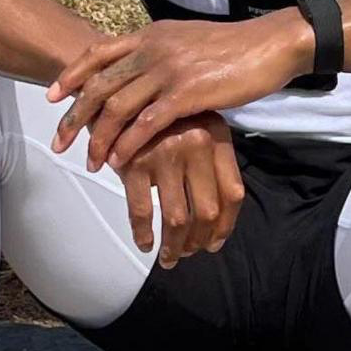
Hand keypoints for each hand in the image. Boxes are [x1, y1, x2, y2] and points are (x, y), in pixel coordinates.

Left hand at [48, 12, 311, 171]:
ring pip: (117, 107)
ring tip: (90, 161)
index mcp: (150, 35)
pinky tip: (120, 161)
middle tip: (59, 142)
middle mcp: (152, 49)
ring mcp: (168, 70)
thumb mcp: (186, 40)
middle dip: (74, 116)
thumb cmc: (232, 47)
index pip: (98, 53)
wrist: (269, 45)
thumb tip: (139, 70)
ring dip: (98, 138)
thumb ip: (159, 53)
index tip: (51, 97)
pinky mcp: (186, 93)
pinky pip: (146, 123)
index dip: (71, 75)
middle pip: (99, 85)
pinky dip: (128, 144)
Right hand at [115, 112, 244, 267]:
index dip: (225, 225)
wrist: (117, 93)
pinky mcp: (134, 162)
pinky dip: (143, 234)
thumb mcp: (196, 127)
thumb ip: (210, 163)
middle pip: (207, 210)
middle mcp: (196, 143)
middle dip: (199, 240)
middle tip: (190, 253)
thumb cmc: (160, 118)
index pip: (233, 192)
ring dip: (174, 245)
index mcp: (217, 136)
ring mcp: (165, 153)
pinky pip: (142, 211)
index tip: (214, 242)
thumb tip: (216, 222)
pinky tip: (146, 244)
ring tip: (170, 257)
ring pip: (177, 217)